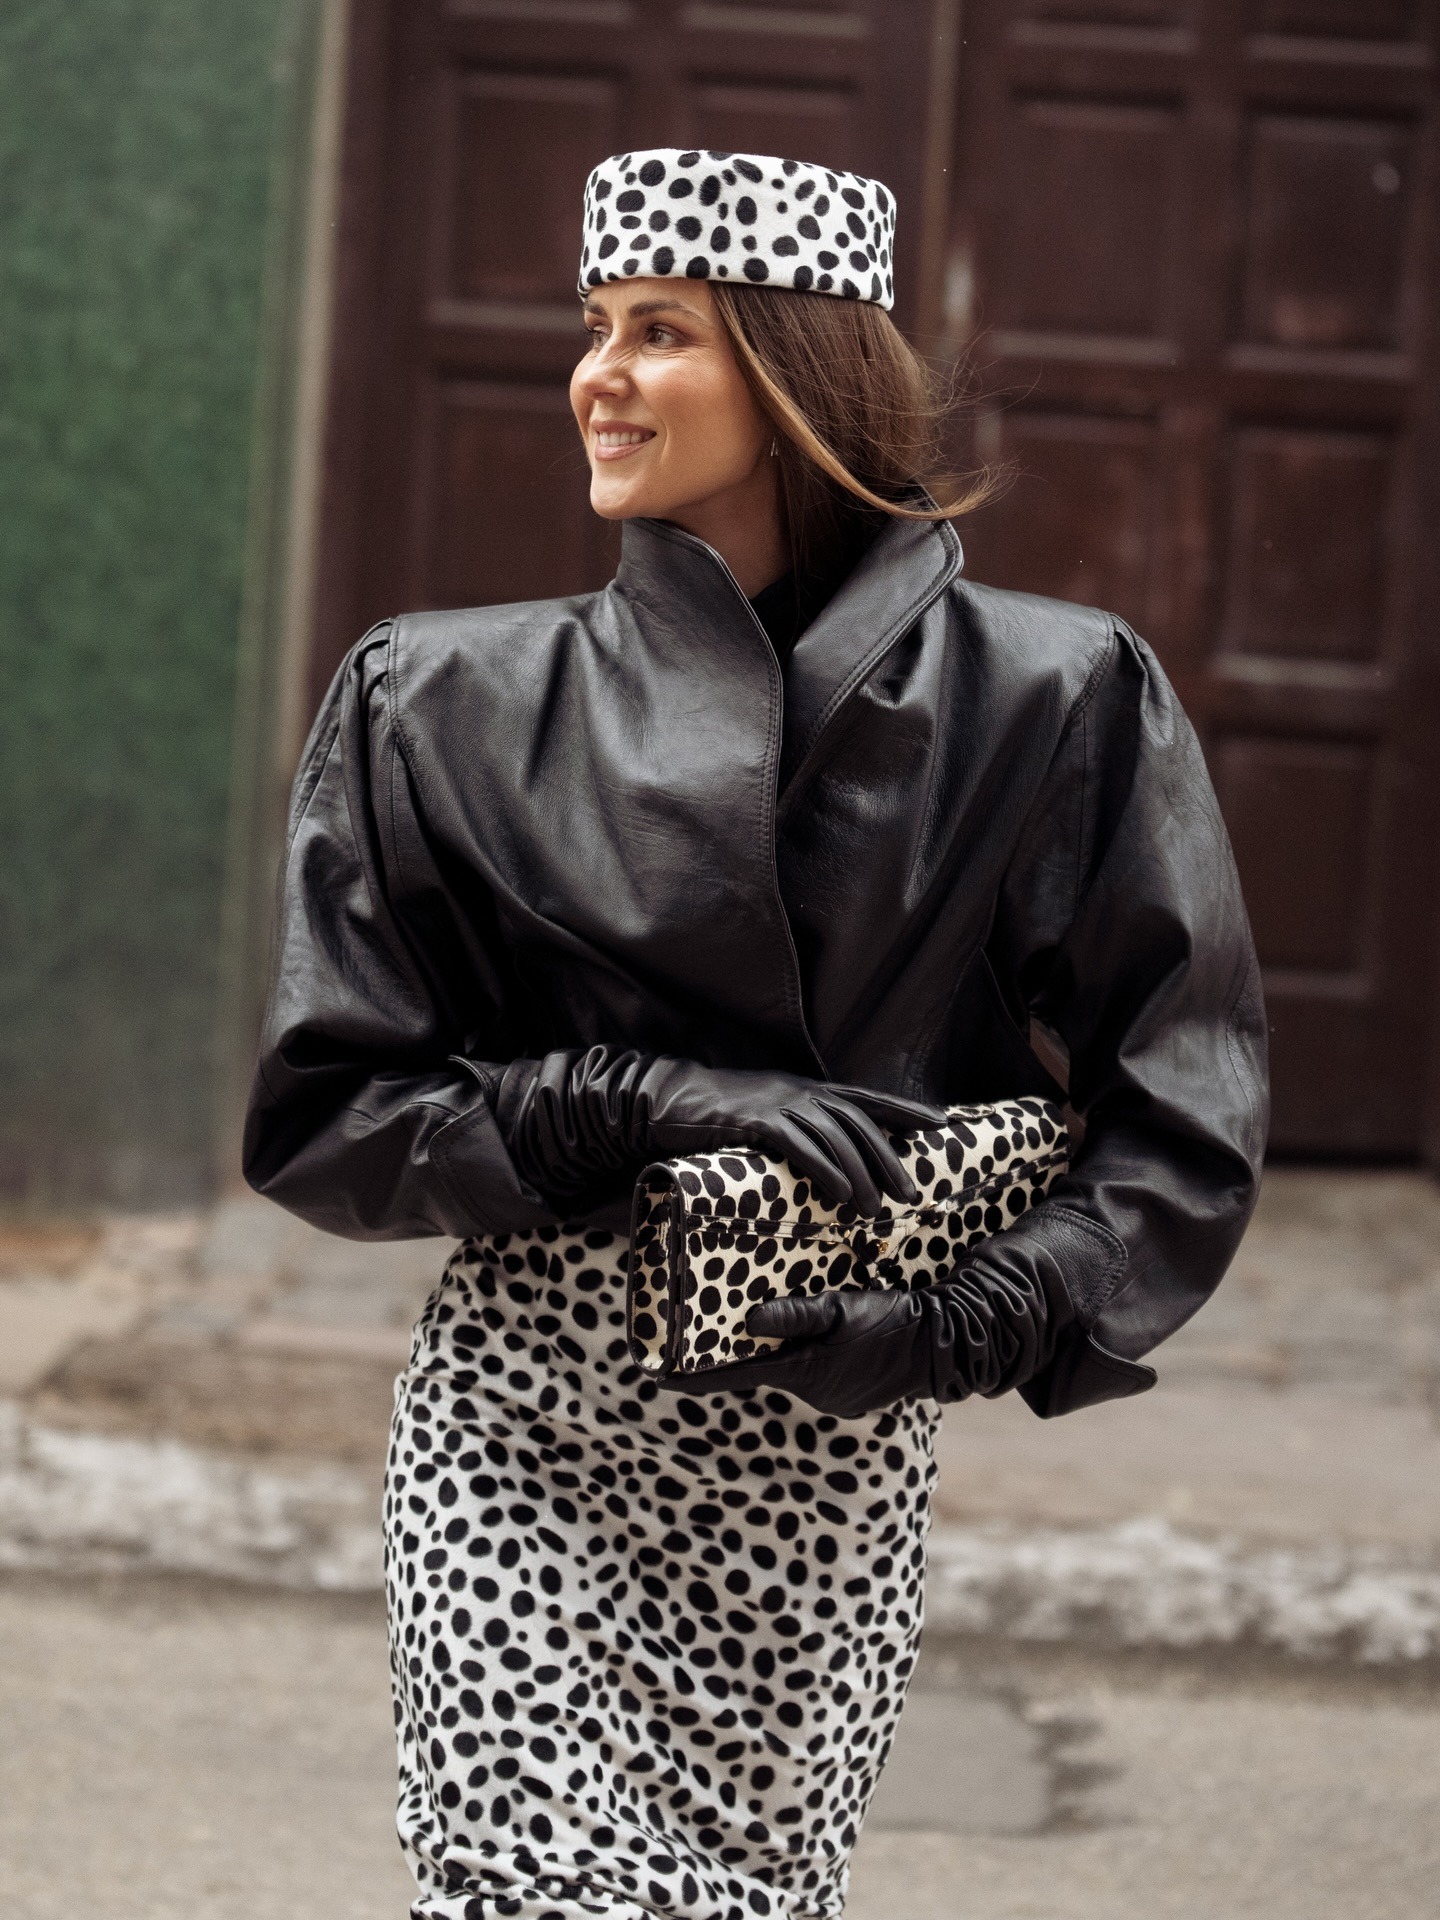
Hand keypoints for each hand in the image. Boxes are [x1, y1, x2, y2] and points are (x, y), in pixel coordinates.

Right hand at [496, 1046, 941, 1215]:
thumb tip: (818, 1170)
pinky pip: (801, 1146)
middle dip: (891, 1157)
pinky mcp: (756, 1120)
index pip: (867, 1100)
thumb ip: (792, 1139)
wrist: (663, 1100)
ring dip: (862, 1174)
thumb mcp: (762, 1123)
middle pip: (861, 1123)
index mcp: (805, 1091)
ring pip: (837, 1137)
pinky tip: (840, 1196)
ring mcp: (778, 1103)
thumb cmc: (711, 1119)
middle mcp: (799, 1092)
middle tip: (912, 1193)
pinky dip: (826, 1170)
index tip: (941, 1125)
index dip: (906, 1111)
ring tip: (876, 1210)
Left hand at [660, 1226, 1075, 1416]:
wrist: (951, 1345)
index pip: (733, 1377)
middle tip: (693, 1337)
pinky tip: (801, 1335)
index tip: (651, 1376)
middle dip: (729, 1357)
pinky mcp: (851, 1390)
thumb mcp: (846, 1310)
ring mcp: (834, 1396)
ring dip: (769, 1354)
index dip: (690, 1377)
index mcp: (805, 1374)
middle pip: (757, 1372)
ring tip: (744, 1329)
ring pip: (786, 1371)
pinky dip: (800, 1356)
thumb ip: (798, 1315)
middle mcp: (814, 1392)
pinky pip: (812, 1372)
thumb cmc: (898, 1323)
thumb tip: (748, 1321)